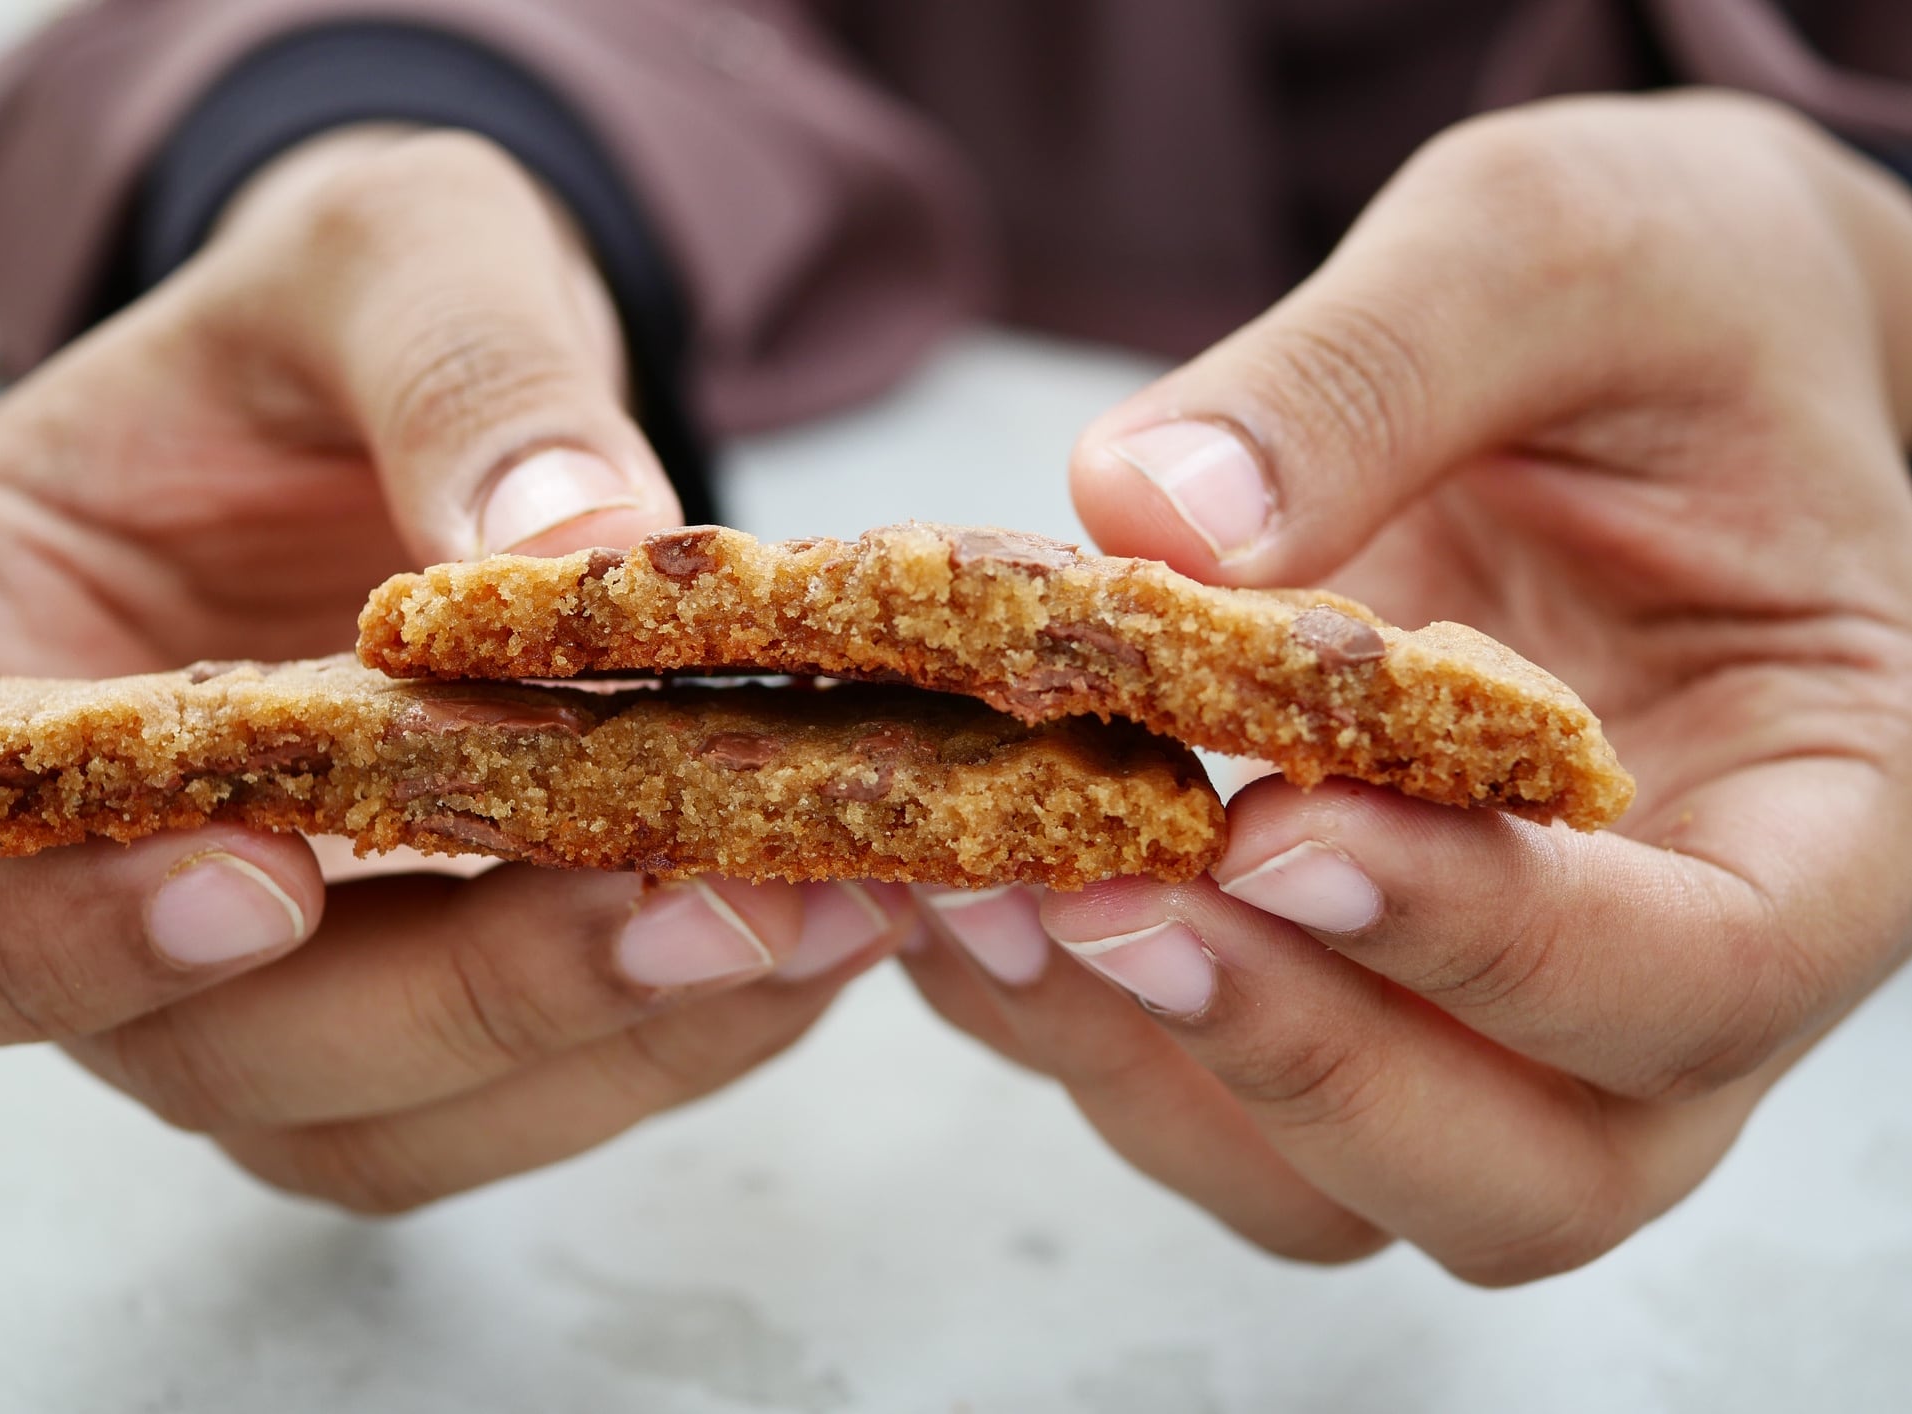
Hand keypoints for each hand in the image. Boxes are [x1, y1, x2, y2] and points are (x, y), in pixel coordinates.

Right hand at [0, 128, 911, 1210]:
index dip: (35, 936)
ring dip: (602, 1039)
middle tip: (688, 898)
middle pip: (195, 1047)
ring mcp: (234, 976)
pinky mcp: (396, 1005)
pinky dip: (670, 1035)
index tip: (263, 878)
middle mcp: (67, 879)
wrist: (412, 408)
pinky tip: (817, 925)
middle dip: (459, 994)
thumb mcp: (384, 256)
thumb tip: (575, 545)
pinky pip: (508, 1094)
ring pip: (378, 1116)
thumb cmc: (330, 326)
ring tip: (819, 910)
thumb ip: (453, 364)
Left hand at [906, 91, 1911, 1281]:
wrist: (1623, 363)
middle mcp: (1665, 971)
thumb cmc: (1659, 308)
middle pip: (1523, 1176)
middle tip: (1101, 899)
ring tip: (973, 884)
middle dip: (1298, 1065)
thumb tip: (1154, 518)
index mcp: (1824, 812)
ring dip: (1143, 1066)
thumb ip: (1382, 371)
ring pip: (1333, 1187)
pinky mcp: (1338, 986)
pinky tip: (938, 881)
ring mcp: (1494, 1013)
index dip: (1488, 942)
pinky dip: (1059, 1023)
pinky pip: (1200, 1099)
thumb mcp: (1558, 255)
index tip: (1280, 827)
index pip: (1705, 975)